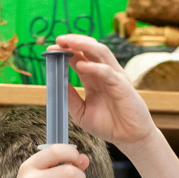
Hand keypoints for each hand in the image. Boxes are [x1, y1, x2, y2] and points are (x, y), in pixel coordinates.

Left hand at [53, 35, 178, 177]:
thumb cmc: (108, 125)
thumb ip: (70, 97)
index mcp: (93, 78)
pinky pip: (108, 72)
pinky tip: (81, 65)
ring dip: (84, 45)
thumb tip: (54, 83)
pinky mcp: (123, 85)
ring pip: (100, 52)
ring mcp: (114, 77)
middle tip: (58, 39)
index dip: (65, 51)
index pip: (78, 58)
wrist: (128, 138)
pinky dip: (94, 67)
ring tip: (69, 43)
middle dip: (74, 41)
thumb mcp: (81, 112)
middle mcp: (104, 73)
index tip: (50, 48)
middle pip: (89, 49)